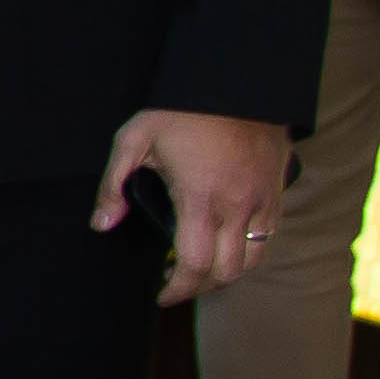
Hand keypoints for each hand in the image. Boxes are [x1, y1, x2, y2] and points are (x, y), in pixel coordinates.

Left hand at [98, 107, 291, 307]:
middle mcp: (238, 207)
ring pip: (254, 260)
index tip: (161, 296)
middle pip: (227, 273)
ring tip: (201, 270)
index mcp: (200, 199)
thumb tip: (101, 225)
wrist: (239, 82)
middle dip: (201, 288)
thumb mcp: (134, 139)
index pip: (196, 266)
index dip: (177, 290)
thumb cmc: (181, 111)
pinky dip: (249, 252)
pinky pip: (270, 237)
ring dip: (228, 274)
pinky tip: (226, 245)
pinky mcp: (278, 193)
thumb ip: (114, 185)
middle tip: (177, 285)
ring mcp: (263, 202)